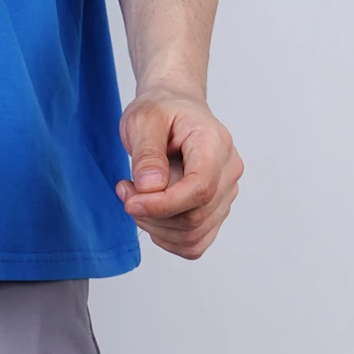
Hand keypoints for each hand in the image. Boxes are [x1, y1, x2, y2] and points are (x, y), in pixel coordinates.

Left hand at [117, 88, 242, 259]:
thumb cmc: (162, 111)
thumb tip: (151, 187)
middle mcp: (229, 171)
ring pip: (193, 235)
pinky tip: (151, 213)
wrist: (175, 110)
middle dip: (150, 214)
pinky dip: (166, 238)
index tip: (130, 201)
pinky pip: (194, 243)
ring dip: (154, 227)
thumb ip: (147, 152)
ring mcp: (226, 194)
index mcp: (216, 143)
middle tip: (125, 190)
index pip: (201, 189)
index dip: (163, 204)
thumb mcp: (144, 119)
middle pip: (194, 217)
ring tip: (135, 196)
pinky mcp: (216, 212)